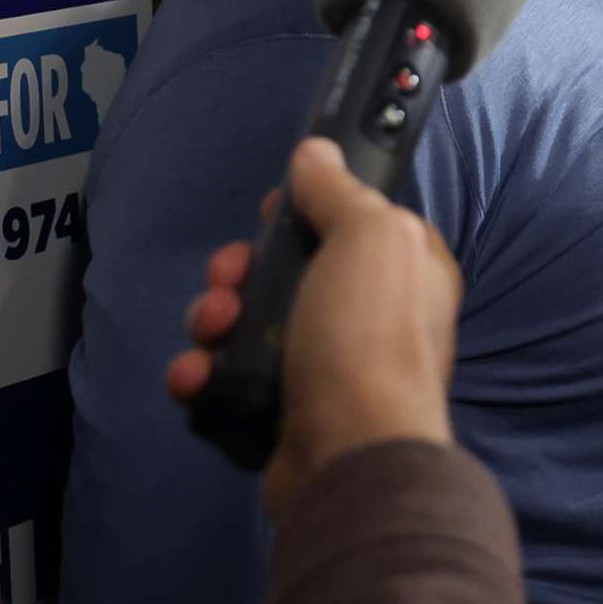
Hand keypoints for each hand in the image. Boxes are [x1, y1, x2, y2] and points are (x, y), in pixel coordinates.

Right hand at [167, 138, 461, 513]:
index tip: (273, 211)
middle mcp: (370, 318)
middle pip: (287, 271)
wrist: (350, 452)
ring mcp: (326, 369)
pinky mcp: (283, 413)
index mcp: (405, 272)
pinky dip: (205, 373)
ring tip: (211, 329)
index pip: (350, 223)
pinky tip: (196, 375)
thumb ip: (341, 190)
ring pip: (250, 324)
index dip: (307, 211)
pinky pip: (230, 380)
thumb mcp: (369, 237)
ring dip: (214, 318)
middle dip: (242, 268)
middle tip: (229, 278)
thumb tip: (317, 151)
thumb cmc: (370, 334)